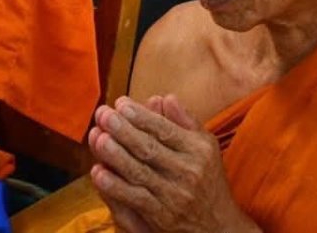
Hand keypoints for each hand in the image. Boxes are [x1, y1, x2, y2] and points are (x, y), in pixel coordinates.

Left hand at [88, 96, 256, 232]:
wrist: (219, 225)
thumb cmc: (209, 180)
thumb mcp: (207, 146)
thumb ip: (186, 121)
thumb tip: (166, 98)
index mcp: (199, 149)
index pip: (165, 129)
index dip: (141, 116)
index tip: (121, 103)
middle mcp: (188, 170)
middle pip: (149, 148)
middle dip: (122, 130)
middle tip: (103, 114)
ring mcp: (174, 194)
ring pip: (139, 171)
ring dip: (115, 155)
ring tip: (97, 137)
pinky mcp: (162, 216)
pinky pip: (135, 198)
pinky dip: (115, 186)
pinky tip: (99, 173)